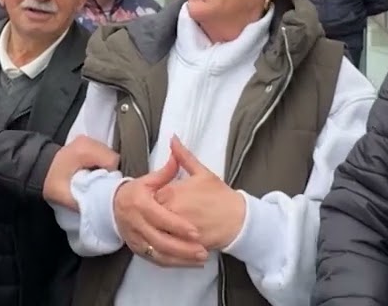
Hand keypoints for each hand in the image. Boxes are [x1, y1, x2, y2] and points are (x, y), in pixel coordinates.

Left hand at [43, 136, 119, 209]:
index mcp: (84, 150)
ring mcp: (89, 139)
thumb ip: (88, 201)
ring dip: (106, 169)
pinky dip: (102, 164)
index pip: (112, 162)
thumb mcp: (66, 197)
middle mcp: (89, 140)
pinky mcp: (89, 142)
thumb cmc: (52, 183)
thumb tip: (107, 203)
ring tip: (93, 179)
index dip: (110, 178)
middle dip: (109, 174)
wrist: (40, 170)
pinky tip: (92, 172)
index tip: (102, 188)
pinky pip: (104, 154)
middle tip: (97, 185)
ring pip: (110, 156)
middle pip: (113, 158)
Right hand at [114, 155, 207, 266]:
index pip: (161, 219)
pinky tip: (189, 263)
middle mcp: (136, 224)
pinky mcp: (137, 250)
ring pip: (159, 254)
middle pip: (161, 241)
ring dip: (181, 259)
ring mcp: (136, 239)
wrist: (112, 207)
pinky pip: (156, 260)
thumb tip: (178, 156)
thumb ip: (165, 172)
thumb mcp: (147, 180)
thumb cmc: (134, 193)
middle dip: (183, 248)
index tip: (196, 232)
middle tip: (203, 250)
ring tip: (200, 258)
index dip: (178, 227)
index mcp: (140, 205)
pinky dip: (173, 263)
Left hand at [153, 136, 245, 250]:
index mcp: (172, 192)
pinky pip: (166, 248)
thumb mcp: (202, 172)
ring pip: (156, 233)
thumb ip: (183, 157)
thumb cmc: (220, 195)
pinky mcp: (183, 246)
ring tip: (165, 230)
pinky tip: (169, 243)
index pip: (149, 197)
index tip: (157, 200)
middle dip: (151, 217)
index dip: (150, 199)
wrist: (238, 219)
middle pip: (149, 216)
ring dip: (157, 232)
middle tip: (158, 216)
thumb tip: (172, 139)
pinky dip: (165, 247)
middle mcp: (171, 211)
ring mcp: (176, 230)